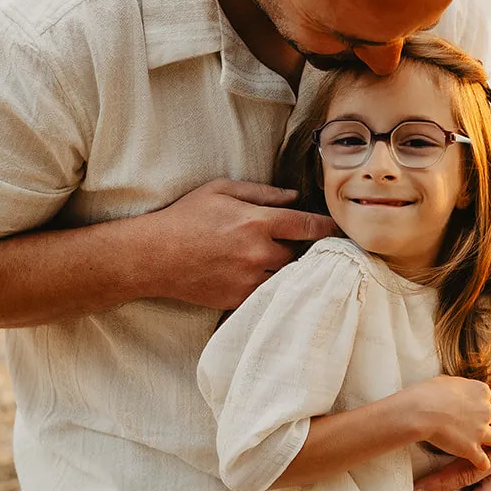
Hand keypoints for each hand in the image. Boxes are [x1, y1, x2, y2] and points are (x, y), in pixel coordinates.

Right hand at [140, 180, 336, 309]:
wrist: (153, 256)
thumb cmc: (185, 217)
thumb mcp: (221, 190)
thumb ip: (262, 193)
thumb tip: (295, 198)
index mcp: (256, 222)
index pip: (307, 226)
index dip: (327, 227)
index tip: (337, 228)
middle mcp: (257, 253)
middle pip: (299, 255)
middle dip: (299, 249)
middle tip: (294, 244)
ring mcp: (248, 280)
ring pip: (285, 277)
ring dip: (286, 270)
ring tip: (278, 262)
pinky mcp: (237, 299)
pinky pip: (266, 294)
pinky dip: (268, 286)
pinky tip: (260, 278)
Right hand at [411, 375, 490, 472]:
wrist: (419, 411)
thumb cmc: (427, 393)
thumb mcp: (447, 381)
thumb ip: (460, 386)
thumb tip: (458, 390)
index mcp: (480, 391)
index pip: (489, 398)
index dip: (479, 404)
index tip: (470, 408)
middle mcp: (485, 410)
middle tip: (479, 426)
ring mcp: (480, 431)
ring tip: (485, 446)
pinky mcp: (472, 449)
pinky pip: (484, 462)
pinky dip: (480, 463)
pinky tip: (474, 462)